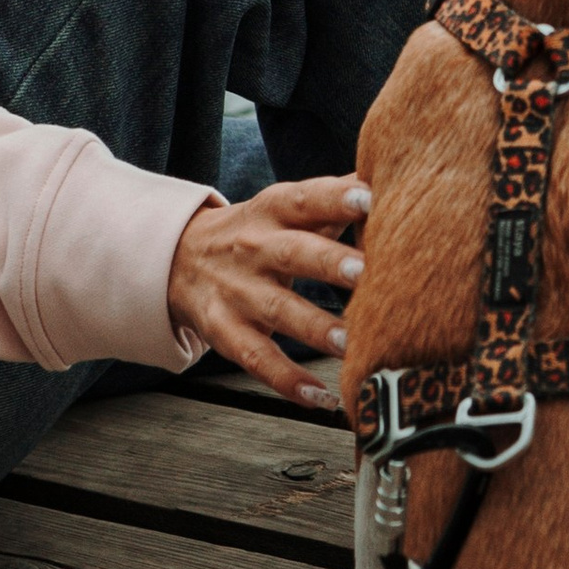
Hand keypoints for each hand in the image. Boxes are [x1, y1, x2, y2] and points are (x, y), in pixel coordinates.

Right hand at [166, 173, 369, 406]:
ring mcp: (238, 292)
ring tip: (352, 344)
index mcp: (274, 209)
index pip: (306, 198)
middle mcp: (254, 247)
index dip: (336, 198)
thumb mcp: (287, 204)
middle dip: (329, 263)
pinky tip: (322, 397)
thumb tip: (388, 171)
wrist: (180, 258)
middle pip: (293, 253)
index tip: (370, 199)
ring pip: (277, 311)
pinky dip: (288, 382)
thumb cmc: (259, 230)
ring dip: (315, 329)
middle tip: (365, 272)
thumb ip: (336, 193)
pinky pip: (258, 359)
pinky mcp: (226, 332)